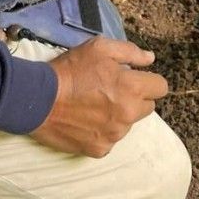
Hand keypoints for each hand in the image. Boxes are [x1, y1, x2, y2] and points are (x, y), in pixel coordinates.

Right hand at [30, 37, 168, 157]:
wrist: (37, 99)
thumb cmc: (70, 70)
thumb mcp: (99, 48)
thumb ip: (130, 52)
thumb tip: (150, 59)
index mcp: (132, 88)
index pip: (161, 88)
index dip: (149, 81)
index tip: (135, 79)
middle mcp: (127, 114)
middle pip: (147, 108)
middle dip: (135, 98)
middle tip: (112, 91)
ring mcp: (114, 135)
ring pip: (128, 124)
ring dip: (118, 115)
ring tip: (94, 106)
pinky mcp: (99, 149)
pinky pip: (110, 140)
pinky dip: (102, 131)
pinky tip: (85, 121)